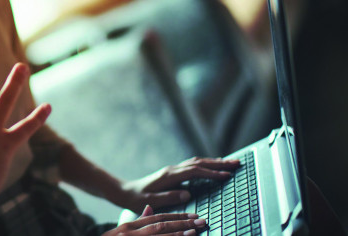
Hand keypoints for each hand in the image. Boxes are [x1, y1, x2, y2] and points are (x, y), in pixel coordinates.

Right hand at [103, 205, 205, 235]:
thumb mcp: (122, 231)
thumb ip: (138, 220)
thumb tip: (151, 208)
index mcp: (129, 226)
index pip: (157, 217)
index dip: (176, 215)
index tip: (193, 215)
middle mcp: (131, 232)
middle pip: (162, 225)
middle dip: (183, 222)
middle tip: (202, 221)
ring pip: (161, 235)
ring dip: (180, 233)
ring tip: (196, 231)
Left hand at [114, 157, 239, 212]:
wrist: (125, 191)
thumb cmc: (136, 199)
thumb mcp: (150, 201)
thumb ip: (168, 197)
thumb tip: (187, 193)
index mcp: (169, 176)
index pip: (195, 171)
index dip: (211, 173)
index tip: (226, 176)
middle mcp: (172, 170)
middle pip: (199, 163)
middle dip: (219, 163)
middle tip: (237, 164)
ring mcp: (173, 170)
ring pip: (197, 162)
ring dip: (214, 162)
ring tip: (231, 163)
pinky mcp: (173, 173)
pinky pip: (193, 166)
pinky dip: (206, 165)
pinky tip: (214, 167)